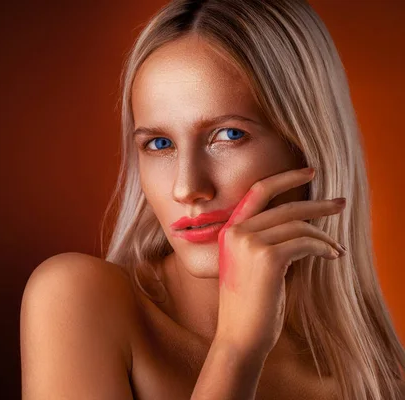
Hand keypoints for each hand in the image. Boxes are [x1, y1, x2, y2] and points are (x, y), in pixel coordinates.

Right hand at [214, 167, 346, 358]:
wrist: (240, 335)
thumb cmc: (249, 305)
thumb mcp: (249, 266)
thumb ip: (265, 242)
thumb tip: (301, 224)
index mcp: (228, 231)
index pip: (257, 191)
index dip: (285, 178)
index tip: (308, 171)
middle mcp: (236, 232)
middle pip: (285, 206)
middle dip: (318, 204)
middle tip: (340, 204)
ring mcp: (249, 243)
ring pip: (298, 225)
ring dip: (324, 236)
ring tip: (337, 249)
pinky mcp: (267, 258)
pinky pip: (305, 242)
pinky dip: (323, 248)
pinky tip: (332, 256)